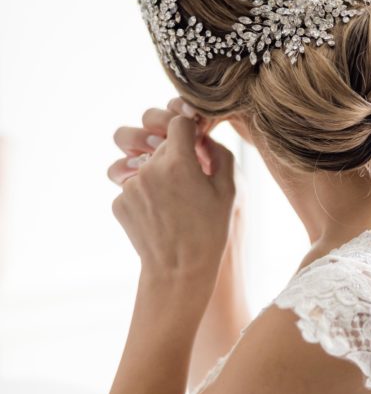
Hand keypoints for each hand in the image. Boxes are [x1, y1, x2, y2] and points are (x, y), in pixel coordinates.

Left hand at [108, 109, 239, 282]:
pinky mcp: (118, 202)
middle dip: (173, 155)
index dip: (188, 130)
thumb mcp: (229, 192)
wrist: (179, 271)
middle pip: (160, 143)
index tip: (194, 141)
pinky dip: (145, 196)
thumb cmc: (210, 232)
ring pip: (144, 165)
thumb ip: (219, 154)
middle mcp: (150, 168)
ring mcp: (130, 186)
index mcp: (179, 162)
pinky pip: (133, 187)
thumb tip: (204, 137)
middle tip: (188, 182)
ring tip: (172, 203)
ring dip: (156, 176)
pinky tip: (160, 216)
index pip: (178, 122)